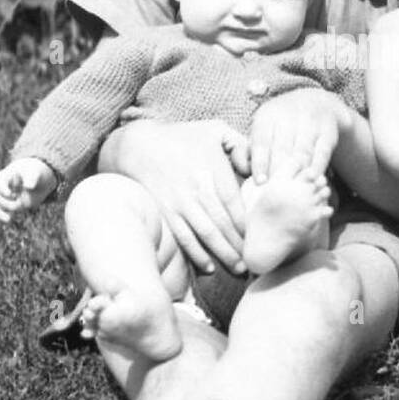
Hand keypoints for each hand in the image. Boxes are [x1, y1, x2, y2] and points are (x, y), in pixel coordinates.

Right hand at [0, 158, 56, 222]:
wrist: (36, 179)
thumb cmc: (33, 173)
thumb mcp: (34, 172)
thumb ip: (32, 178)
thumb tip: (29, 187)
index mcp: (5, 176)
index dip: (3, 189)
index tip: (11, 194)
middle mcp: (0, 186)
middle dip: (8, 202)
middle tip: (22, 204)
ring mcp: (2, 196)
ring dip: (2, 212)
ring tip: (10, 218)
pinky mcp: (6, 205)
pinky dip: (2, 217)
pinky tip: (9, 221)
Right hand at [97, 119, 248, 274]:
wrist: (138, 145)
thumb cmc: (183, 137)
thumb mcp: (215, 130)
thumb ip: (242, 145)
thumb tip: (256, 171)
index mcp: (213, 169)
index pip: (236, 204)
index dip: (248, 225)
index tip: (259, 238)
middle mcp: (197, 188)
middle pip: (224, 224)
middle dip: (240, 246)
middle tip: (255, 263)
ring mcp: (179, 202)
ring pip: (206, 234)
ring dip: (224, 255)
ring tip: (239, 269)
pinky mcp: (165, 212)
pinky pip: (183, 238)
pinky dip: (196, 255)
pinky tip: (208, 267)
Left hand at [247, 89, 345, 182]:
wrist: (315, 103)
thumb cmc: (280, 127)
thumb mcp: (262, 130)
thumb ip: (247, 151)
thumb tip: (242, 170)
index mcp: (267, 116)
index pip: (262, 141)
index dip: (260, 163)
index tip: (260, 182)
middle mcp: (289, 115)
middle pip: (283, 148)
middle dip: (278, 172)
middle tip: (274, 192)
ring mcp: (311, 122)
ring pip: (302, 151)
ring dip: (298, 172)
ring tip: (293, 191)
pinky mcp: (328, 131)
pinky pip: (322, 152)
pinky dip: (317, 167)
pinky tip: (313, 179)